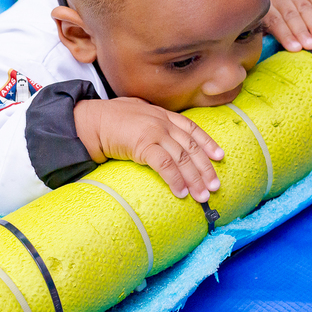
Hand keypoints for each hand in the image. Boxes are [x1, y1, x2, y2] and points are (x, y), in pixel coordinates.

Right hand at [74, 98, 223, 200]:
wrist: (91, 121)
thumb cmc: (110, 121)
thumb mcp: (138, 116)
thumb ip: (152, 123)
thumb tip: (161, 139)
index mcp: (163, 115)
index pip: (192, 129)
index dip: (208, 143)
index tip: (220, 157)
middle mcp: (163, 122)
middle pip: (192, 147)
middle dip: (205, 168)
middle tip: (214, 187)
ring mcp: (154, 132)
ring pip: (182, 158)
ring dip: (194, 179)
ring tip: (201, 196)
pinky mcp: (143, 145)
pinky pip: (165, 165)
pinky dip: (175, 179)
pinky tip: (181, 192)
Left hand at [265, 0, 311, 51]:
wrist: (279, 4)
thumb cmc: (274, 24)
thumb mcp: (267, 30)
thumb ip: (275, 37)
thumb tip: (291, 50)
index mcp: (265, 9)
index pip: (275, 22)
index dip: (286, 35)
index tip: (296, 48)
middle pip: (290, 15)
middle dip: (302, 31)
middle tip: (311, 44)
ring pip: (304, 7)